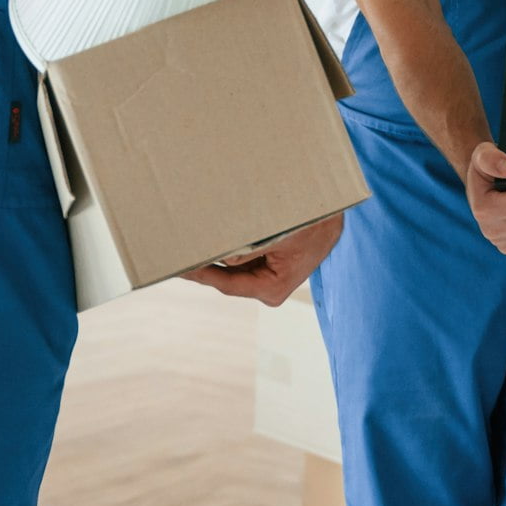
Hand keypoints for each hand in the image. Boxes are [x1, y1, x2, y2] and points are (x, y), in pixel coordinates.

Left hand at [178, 212, 342, 306]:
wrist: (331, 216)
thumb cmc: (310, 225)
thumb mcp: (280, 236)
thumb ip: (250, 250)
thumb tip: (222, 258)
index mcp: (272, 288)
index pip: (227, 284)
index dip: (202, 274)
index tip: (180, 267)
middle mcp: (268, 288)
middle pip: (226, 279)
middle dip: (203, 267)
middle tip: (173, 258)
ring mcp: (267, 279)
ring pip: (231, 270)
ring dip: (212, 259)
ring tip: (186, 249)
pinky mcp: (266, 267)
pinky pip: (240, 262)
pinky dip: (225, 252)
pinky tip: (207, 243)